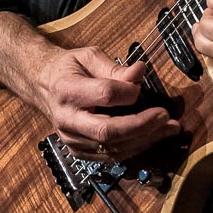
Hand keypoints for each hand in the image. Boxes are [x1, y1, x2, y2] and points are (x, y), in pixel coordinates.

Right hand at [31, 42, 179, 160]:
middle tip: (166, 117)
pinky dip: (133, 148)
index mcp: (66, 90)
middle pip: (108, 131)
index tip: (140, 87)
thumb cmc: (69, 68)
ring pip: (112, 148)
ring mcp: (71, 139)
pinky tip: (151, 137)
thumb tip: (140, 72)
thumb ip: (115, 67)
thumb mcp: (89, 56)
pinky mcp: (78, 151)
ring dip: (145, 140)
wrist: (44, 86)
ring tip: (168, 129)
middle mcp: (67, 119)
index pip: (104, 95)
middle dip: (142, 126)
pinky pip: (109, 156)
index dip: (128, 92)